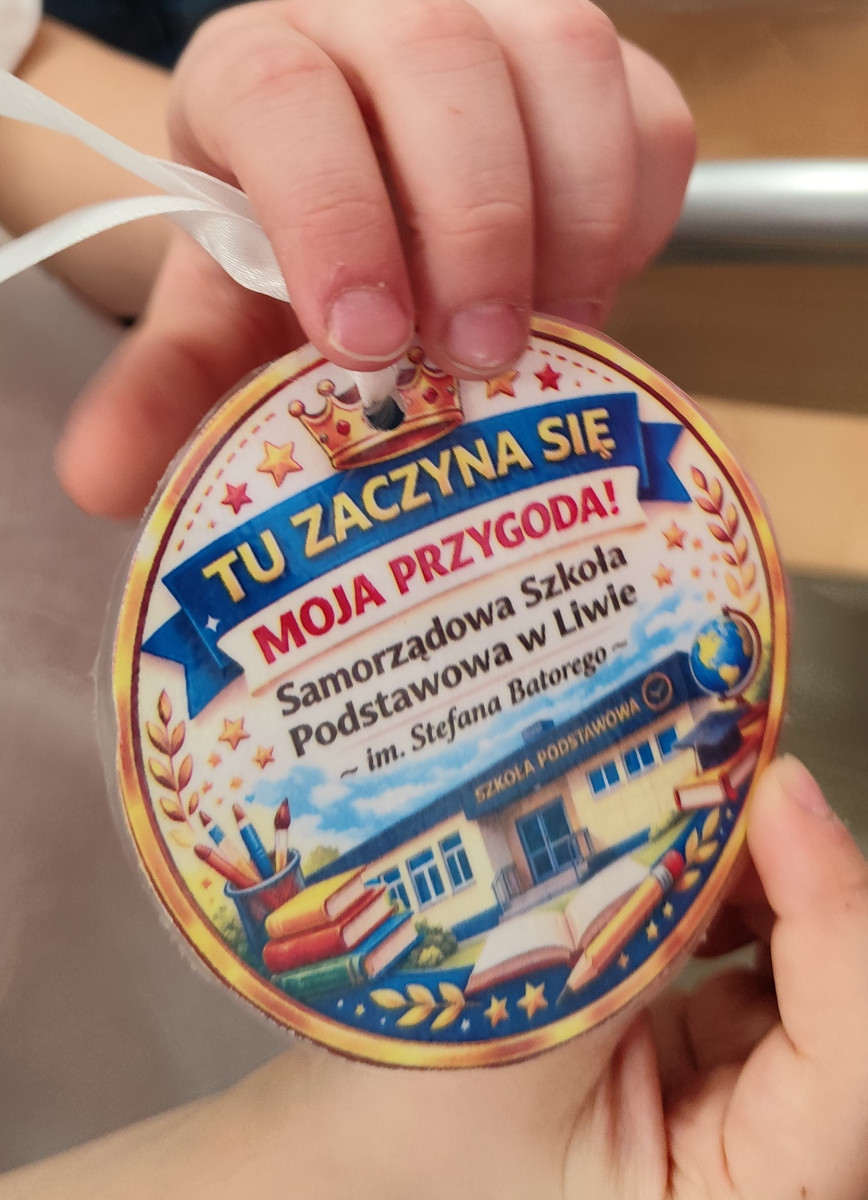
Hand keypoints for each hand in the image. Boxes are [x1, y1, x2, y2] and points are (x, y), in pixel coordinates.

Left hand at [53, 0, 693, 517]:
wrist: (379, 213)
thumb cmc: (299, 262)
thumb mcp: (224, 321)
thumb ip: (171, 390)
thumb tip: (106, 480)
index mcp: (264, 71)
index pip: (289, 96)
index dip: (333, 214)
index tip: (368, 341)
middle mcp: (380, 21)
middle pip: (440, 57)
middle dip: (473, 221)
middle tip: (481, 357)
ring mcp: (502, 29)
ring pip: (569, 58)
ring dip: (573, 215)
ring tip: (555, 338)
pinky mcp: (596, 76)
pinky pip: (651, 113)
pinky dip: (637, 212)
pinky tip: (594, 292)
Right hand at [224, 757, 867, 1199]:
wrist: (359, 1138)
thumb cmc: (412, 1126)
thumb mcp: (518, 1031)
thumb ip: (620, 924)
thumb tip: (694, 793)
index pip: (845, 1068)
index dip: (835, 923)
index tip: (781, 800)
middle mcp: (753, 1155)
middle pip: (842, 1008)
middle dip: (803, 881)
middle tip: (740, 770)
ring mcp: (735, 1097)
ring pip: (807, 972)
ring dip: (768, 876)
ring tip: (702, 797)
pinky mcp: (708, 1046)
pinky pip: (758, 957)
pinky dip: (730, 889)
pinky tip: (683, 846)